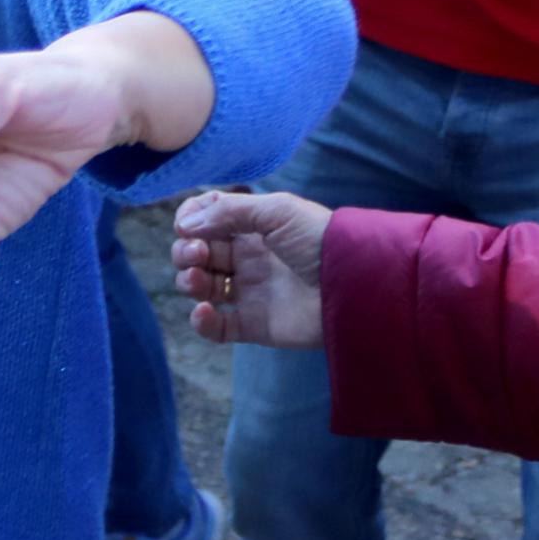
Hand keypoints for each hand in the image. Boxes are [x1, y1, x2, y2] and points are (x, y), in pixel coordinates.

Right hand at [170, 188, 330, 348]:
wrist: (352, 285)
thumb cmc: (319, 240)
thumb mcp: (277, 210)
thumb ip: (229, 211)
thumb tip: (186, 225)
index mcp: (252, 227)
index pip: (207, 220)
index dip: (190, 221)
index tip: (186, 224)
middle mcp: (247, 258)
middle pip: (198, 252)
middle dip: (186, 250)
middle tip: (198, 253)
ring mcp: (250, 292)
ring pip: (201, 288)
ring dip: (189, 281)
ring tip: (199, 279)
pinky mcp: (254, 325)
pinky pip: (217, 328)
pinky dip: (202, 322)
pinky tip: (204, 312)